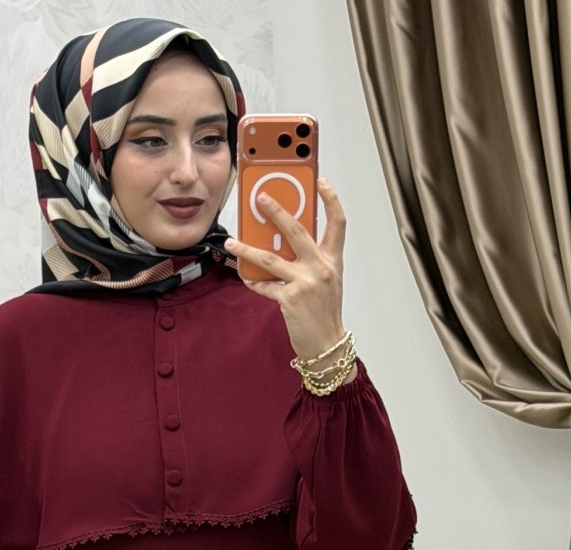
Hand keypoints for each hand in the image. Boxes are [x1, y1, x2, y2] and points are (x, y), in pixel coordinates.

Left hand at [223, 179, 351, 368]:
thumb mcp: (326, 281)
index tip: (320, 182)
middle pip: (296, 230)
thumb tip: (285, 242)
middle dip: (276, 210)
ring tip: (232, 241)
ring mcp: (305, 283)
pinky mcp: (289, 299)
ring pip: (270, 258)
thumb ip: (311, 259)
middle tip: (260, 198)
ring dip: (247, 248)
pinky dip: (252, 281)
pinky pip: (265, 285)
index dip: (331, 200)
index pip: (337, 223)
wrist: (326, 345)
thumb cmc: (325, 313)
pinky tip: (243, 276)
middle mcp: (320, 268)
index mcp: (332, 260)